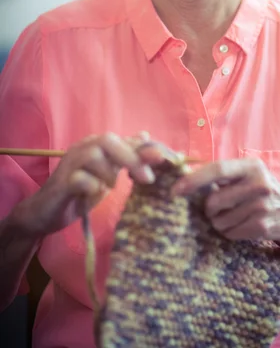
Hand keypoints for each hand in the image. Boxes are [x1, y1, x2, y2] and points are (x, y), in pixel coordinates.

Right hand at [11, 132, 173, 238]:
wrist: (45, 213)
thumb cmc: (79, 192)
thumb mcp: (108, 174)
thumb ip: (125, 157)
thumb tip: (147, 135)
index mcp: (95, 146)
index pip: (124, 140)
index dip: (146, 149)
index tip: (166, 160)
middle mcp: (82, 149)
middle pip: (108, 140)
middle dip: (132, 157)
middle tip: (147, 178)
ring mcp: (70, 165)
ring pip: (93, 156)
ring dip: (110, 172)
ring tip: (112, 186)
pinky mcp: (61, 183)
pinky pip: (79, 178)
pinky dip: (92, 185)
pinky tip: (96, 194)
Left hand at [172, 157, 279, 248]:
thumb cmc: (259, 191)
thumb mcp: (248, 174)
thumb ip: (221, 173)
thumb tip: (183, 170)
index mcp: (251, 166)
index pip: (217, 170)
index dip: (193, 180)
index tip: (175, 190)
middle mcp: (259, 184)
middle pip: (214, 200)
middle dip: (209, 208)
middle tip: (219, 208)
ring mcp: (261, 206)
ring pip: (219, 220)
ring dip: (220, 222)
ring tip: (235, 216)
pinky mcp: (262, 226)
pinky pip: (229, 233)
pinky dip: (230, 231)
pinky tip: (242, 225)